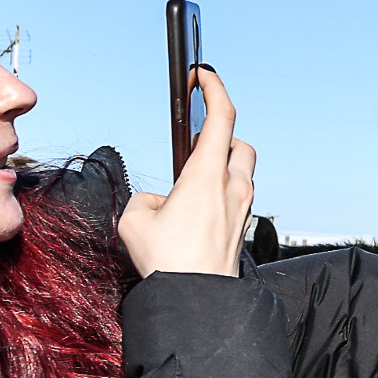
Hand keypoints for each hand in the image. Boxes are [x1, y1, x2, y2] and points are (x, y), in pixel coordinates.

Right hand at [118, 67, 254, 276]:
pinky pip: (238, 198)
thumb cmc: (168, 263)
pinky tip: (199, 208)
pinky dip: (222, 192)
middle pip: (239, 143)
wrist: (195, 301)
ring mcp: (242, 209)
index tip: (203, 76)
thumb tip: (161, 202)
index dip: (214, 89)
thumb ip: (146, 199)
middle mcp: (233, 188)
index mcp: (207, 176)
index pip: (222, 117)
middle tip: (196, 141)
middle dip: (220, 136)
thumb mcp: (135, 220)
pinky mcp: (242, 229)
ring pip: (241, 171)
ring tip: (193, 180)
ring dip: (222, 166)